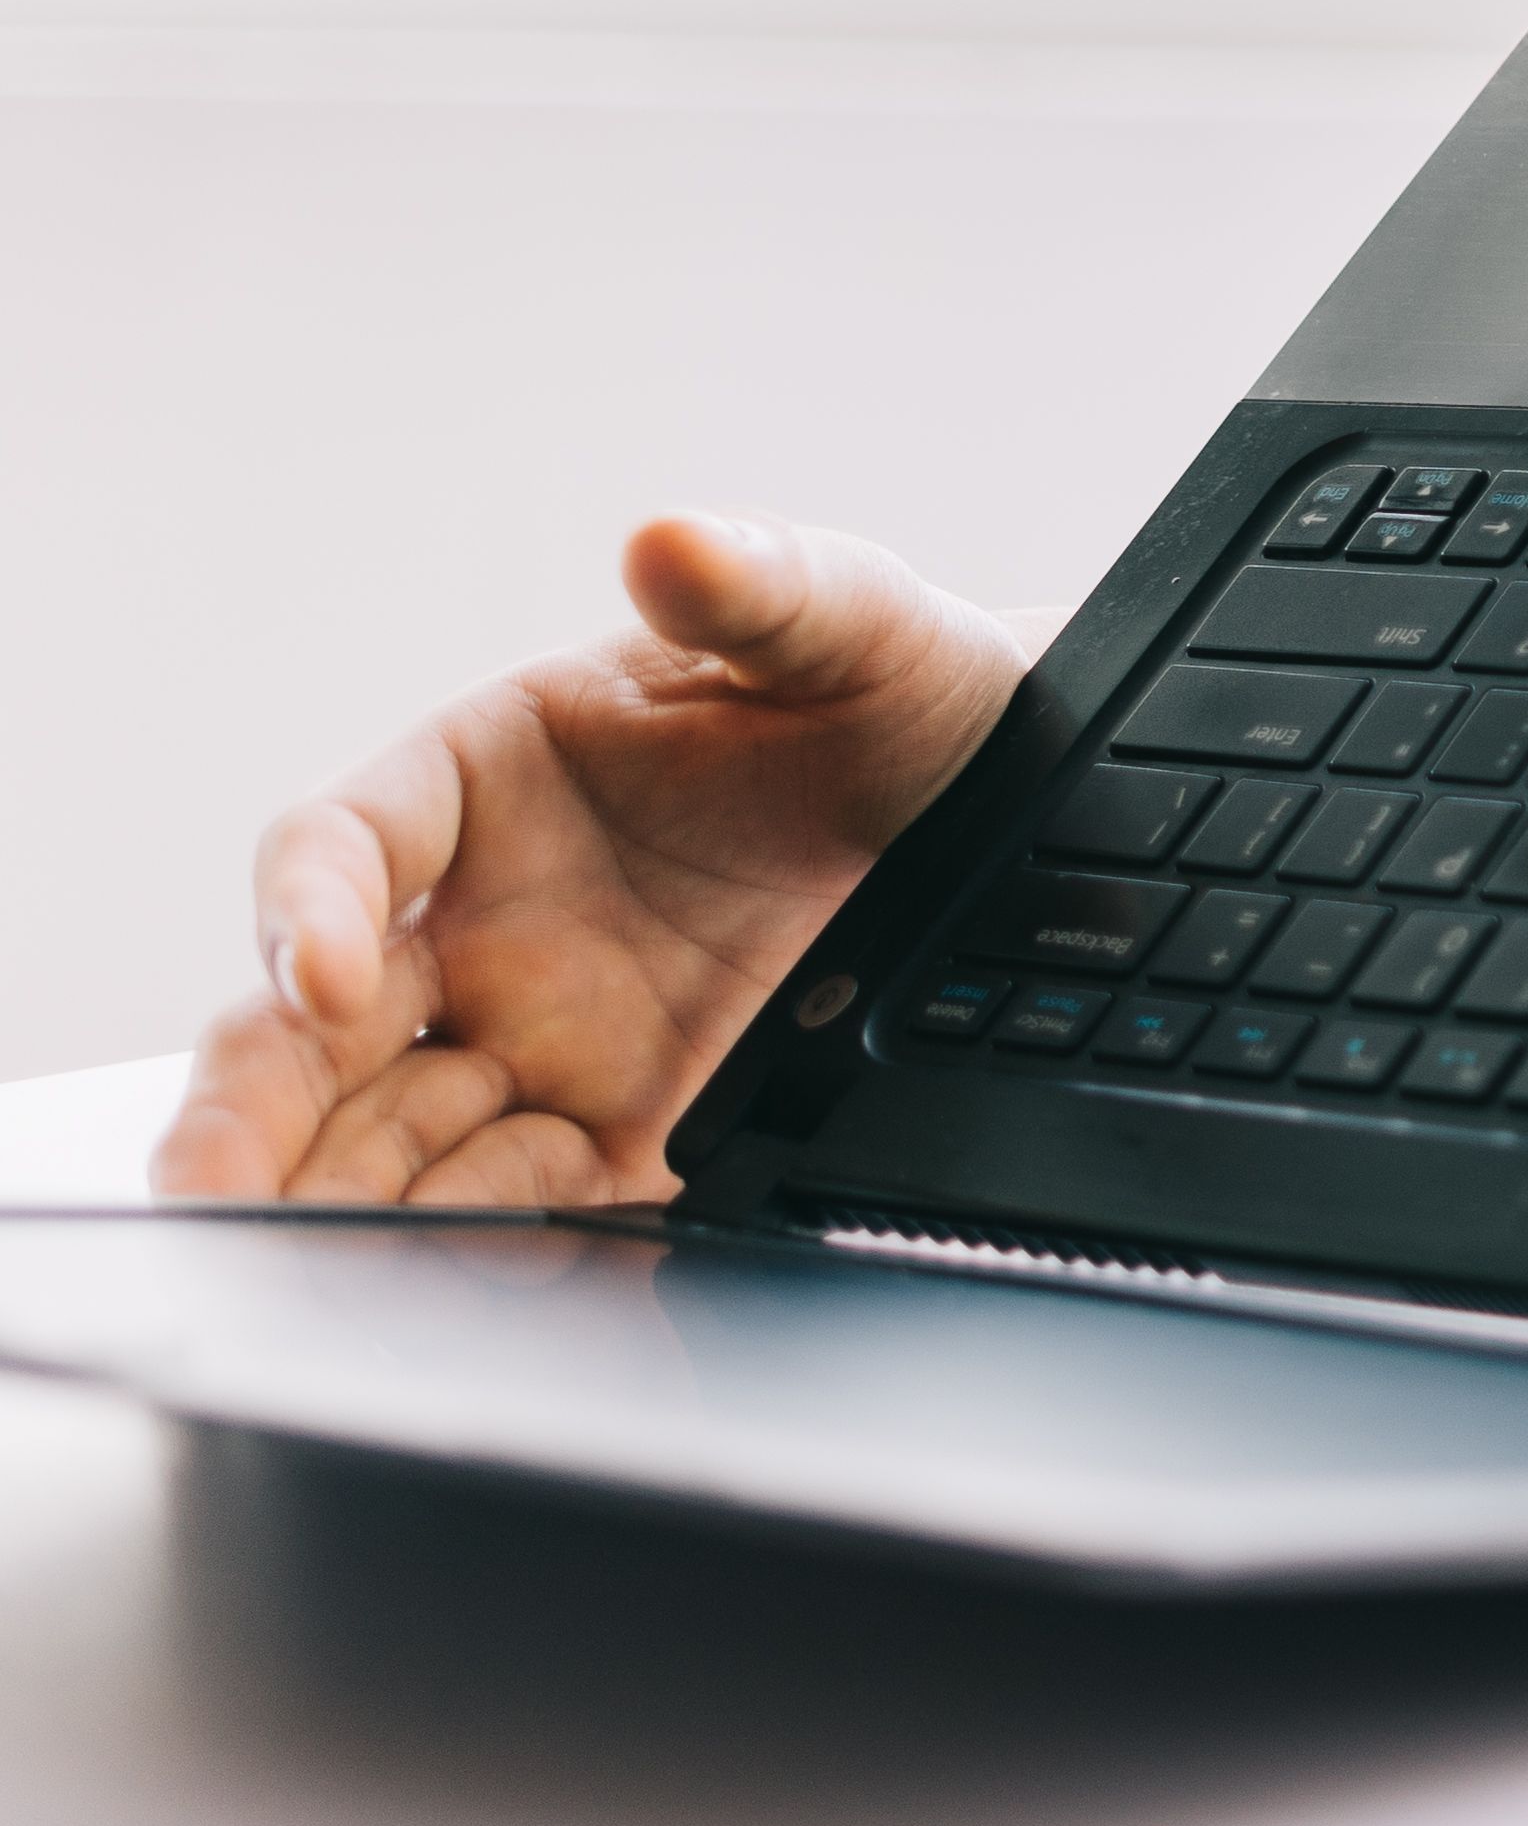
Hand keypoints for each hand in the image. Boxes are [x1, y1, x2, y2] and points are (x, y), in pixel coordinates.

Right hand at [152, 516, 1028, 1206]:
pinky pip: (513, 1203)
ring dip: (333, 1201)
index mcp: (489, 778)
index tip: (324, 973)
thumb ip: (766, 588)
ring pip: (381, 1134)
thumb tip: (679, 541)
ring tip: (311, 1270)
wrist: (1022, 810)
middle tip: (208, 1193)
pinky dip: (474, 1247)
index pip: (342, 844)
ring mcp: (544, 1037)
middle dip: (245, 1111)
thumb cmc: (906, 691)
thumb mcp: (854, 626)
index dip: (307, 908)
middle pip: (308, 1026)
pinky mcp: (625, 1135)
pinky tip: (462, 1283)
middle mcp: (487, 920)